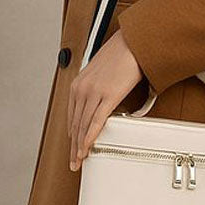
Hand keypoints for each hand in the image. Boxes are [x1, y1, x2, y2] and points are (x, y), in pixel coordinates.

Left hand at [67, 30, 142, 170]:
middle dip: (73, 146)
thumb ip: (97, 90)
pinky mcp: (108, 95)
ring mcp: (94, 92)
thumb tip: (102, 106)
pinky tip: (88, 147)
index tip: (73, 147)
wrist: (133, 43)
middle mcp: (82, 88)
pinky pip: (96, 121)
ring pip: (84, 125)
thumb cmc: (121, 55)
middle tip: (74, 161)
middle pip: (75, 124)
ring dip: (80, 146)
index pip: (71, 116)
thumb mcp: (101, 73)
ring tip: (80, 159)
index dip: (72, 135)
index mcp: (78, 83)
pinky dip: (90, 136)